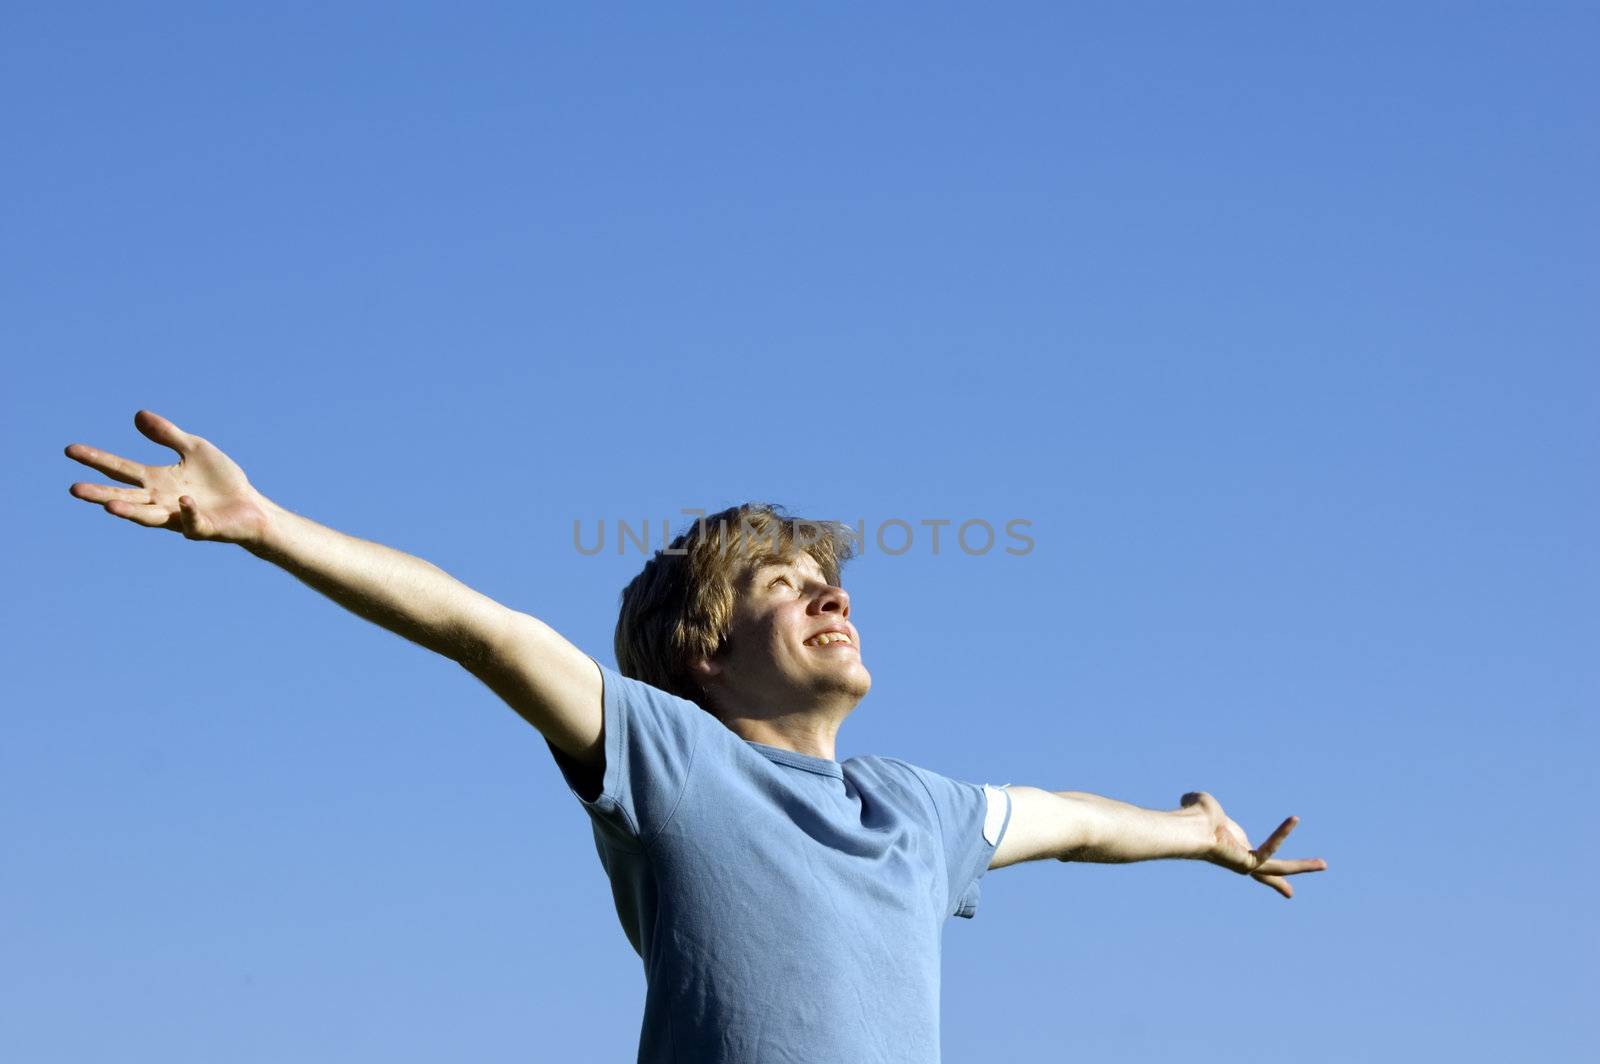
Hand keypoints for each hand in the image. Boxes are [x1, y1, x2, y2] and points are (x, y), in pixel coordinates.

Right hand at [66, 410, 275, 545]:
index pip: (121, 469)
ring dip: (130, 513)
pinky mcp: (202, 528)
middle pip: (125, 497)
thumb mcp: (194, 449)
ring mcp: (179, 517)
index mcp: (157, 481)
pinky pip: (192, 521)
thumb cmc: (220, 480)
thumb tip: (137, 415)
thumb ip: (167, 435)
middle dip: (100, 494)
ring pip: (148, 517)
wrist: (250, 505)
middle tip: (74, 489)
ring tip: (109, 507)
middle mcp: (161, 501)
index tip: (70, 449)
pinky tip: (183, 499)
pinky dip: (187, 511)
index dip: (97, 459)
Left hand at [1180, 791, 1327, 898]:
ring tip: (1324, 865)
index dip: (1268, 870)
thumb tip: (1192, 799)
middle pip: (1268, 872)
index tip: (1285, 888)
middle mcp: (1240, 858)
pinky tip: (1294, 819)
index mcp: (1233, 846)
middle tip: (1303, 887)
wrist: (1187, 827)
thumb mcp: (1204, 804)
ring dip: (1303, 867)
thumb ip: (1203, 803)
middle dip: (1284, 880)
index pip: (1255, 858)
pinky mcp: (1247, 863)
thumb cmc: (1192, 816)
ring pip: (1278, 869)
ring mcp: (1244, 863)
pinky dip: (1282, 833)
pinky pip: (1270, 849)